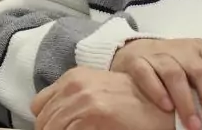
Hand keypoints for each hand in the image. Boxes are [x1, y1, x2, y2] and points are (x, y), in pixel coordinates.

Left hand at [31, 67, 172, 129]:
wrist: (163, 104)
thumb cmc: (133, 102)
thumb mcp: (98, 92)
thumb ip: (74, 101)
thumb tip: (51, 122)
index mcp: (74, 77)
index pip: (38, 107)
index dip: (47, 122)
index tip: (59, 129)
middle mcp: (75, 85)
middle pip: (43, 122)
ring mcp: (83, 99)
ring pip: (52, 129)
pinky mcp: (93, 115)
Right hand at [111, 38, 201, 129]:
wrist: (136, 50)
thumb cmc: (174, 65)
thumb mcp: (195, 69)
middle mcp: (183, 50)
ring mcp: (159, 54)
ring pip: (175, 75)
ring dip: (187, 102)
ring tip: (194, 126)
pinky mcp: (137, 62)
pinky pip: (147, 75)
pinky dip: (158, 91)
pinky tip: (167, 108)